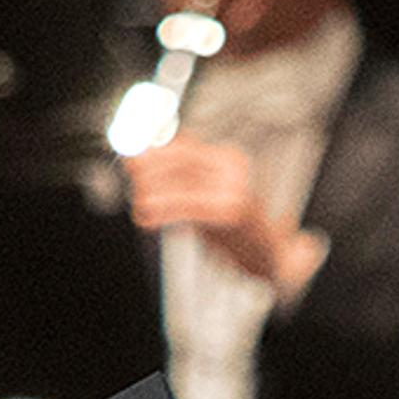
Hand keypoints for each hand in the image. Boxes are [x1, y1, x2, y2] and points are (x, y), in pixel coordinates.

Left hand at [121, 138, 305, 290]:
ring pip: (182, 184)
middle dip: (151, 166)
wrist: (267, 254)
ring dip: (153, 192)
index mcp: (228, 158)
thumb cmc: (233, 226)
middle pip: (182, 160)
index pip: (186, 144)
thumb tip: (141, 158)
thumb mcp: (210, 193)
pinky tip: (146, 217)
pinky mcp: (229, 213)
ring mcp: (233, 189)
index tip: (130, 153)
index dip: (154, 147)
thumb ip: (181, 176)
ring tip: (139, 202)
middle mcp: (233, 168)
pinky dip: (162, 211)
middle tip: (130, 174)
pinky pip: (186, 207)